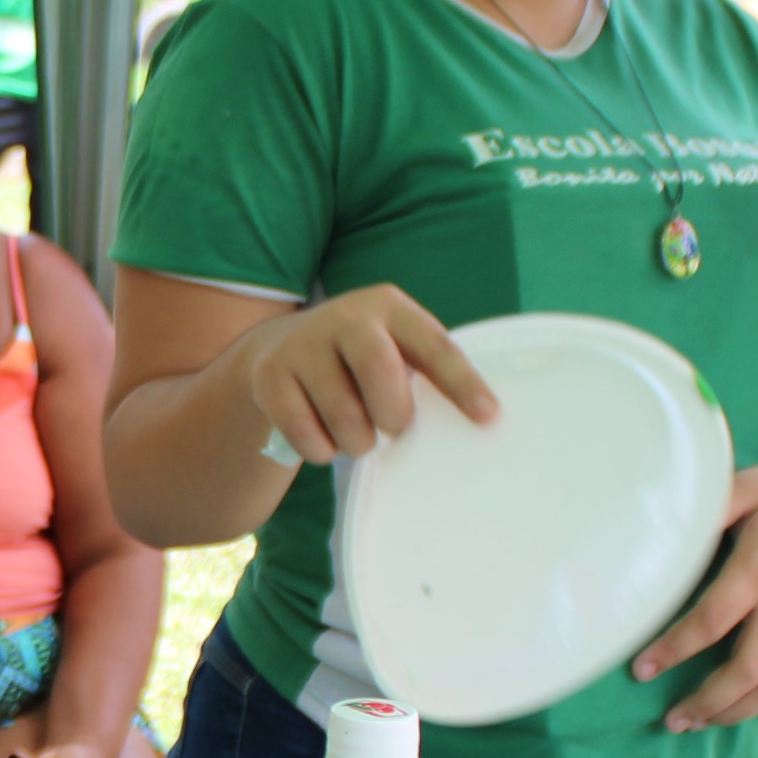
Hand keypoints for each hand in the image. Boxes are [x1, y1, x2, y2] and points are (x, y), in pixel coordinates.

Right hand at [244, 285, 497, 461]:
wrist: (281, 349)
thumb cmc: (361, 361)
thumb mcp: (395, 348)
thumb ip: (426, 373)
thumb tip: (477, 422)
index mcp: (389, 307)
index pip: (433, 345)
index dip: (461, 383)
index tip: (488, 417)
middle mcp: (346, 316)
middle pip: (379, 368)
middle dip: (393, 413)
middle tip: (394, 427)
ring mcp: (302, 344)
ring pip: (343, 414)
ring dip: (358, 441)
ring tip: (358, 435)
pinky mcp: (269, 376)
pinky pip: (306, 434)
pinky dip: (321, 450)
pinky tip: (323, 437)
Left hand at [632, 440, 757, 730]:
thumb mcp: (749, 486)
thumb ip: (708, 511)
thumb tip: (661, 531)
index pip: (713, 620)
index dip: (675, 648)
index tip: (641, 669)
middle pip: (749, 668)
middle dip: (707, 701)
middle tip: (671, 720)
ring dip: (736, 712)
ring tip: (697, 723)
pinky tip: (743, 711)